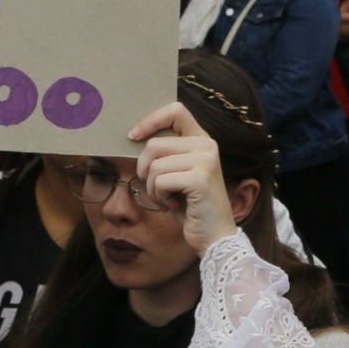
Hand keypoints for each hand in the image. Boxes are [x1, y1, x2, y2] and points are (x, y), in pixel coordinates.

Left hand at [127, 103, 235, 253]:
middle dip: (145, 170)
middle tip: (157, 189)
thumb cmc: (191, 206)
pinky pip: (160, 182)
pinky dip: (159, 198)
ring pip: (154, 166)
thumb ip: (165, 154)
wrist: (215, 236)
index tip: (133, 136)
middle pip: (154, 145)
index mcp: (202, 140)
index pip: (175, 111)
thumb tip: (134, 137)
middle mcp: (207, 146)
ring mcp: (206, 160)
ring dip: (152, 188)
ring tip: (169, 199)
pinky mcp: (200, 178)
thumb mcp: (177, 173)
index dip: (151, 120)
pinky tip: (174, 205)